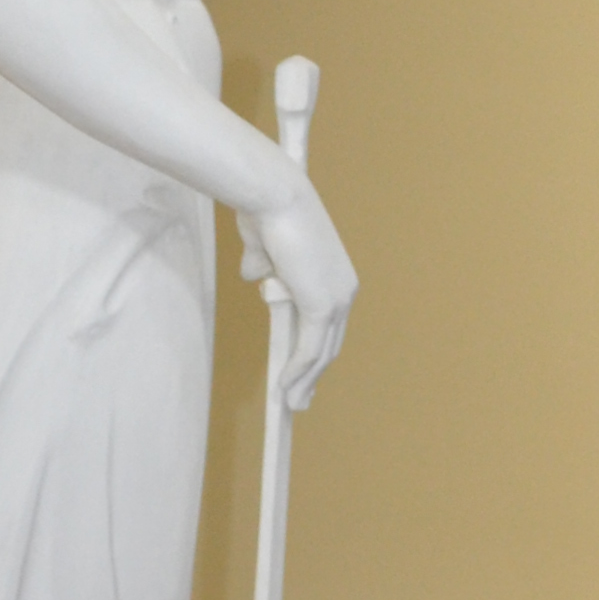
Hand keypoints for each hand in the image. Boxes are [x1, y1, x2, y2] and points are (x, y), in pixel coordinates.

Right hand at [236, 170, 358, 408]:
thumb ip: (263, 265)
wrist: (273, 195)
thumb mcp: (264, 247)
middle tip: (301, 399)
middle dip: (315, 374)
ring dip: (305, 381)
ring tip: (291, 404)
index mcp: (336, 275)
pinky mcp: (322, 305)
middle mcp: (345, 289)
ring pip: (321, 352)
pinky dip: (297, 371)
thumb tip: (254, 276)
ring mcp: (337, 298)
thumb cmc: (266, 212)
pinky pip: (309, 348)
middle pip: (330, 342)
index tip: (306, 373)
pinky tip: (285, 389)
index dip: (317, 351)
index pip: (329, 324)